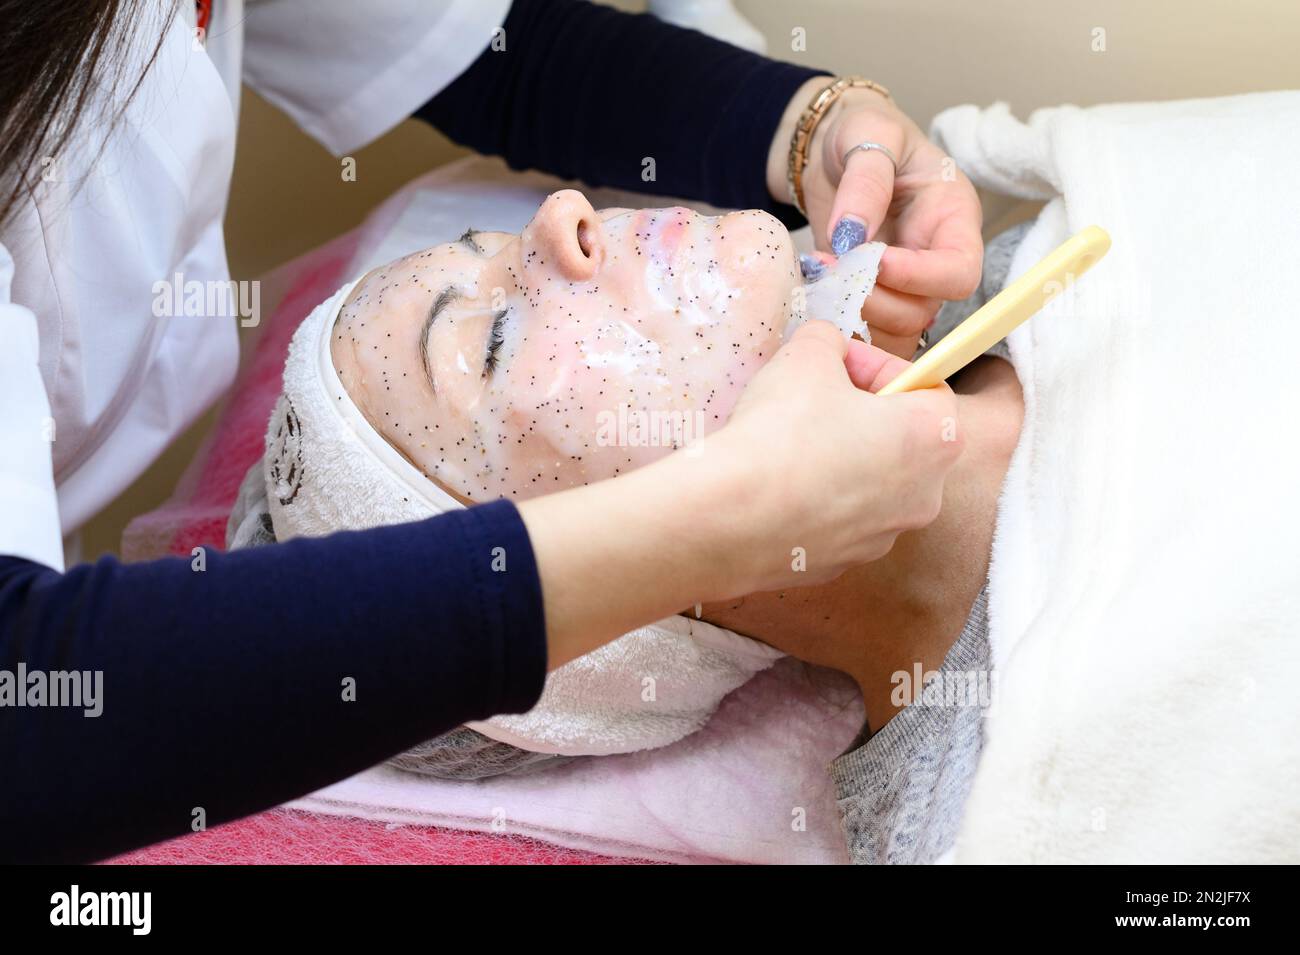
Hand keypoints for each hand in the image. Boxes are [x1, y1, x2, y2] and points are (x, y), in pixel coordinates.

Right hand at [697, 320, 963, 595]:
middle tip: (816, 400)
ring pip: (869, 483)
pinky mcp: (842, 563)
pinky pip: (836, 519)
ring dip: (840, 458)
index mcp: (932, 439)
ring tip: (790, 444)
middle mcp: (923, 495)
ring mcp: (883, 536)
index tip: (841, 364)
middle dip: (862, 414)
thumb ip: (828, 341)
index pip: (927, 386)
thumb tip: (826, 347)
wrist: (728, 518)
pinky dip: (815, 499)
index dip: (881, 367)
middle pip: (902, 439)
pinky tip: (776, 484)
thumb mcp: (805, 355)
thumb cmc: (780, 435)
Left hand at [769, 80, 983, 356]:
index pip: (959, 271)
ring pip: (895, 331)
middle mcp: (935, 258)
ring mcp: (905, 285)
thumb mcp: (869, 134)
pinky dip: (840, 327)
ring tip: (818, 276)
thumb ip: (866, 180)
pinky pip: (868, 335)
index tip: (874, 260)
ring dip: (852, 314)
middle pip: (923, 309)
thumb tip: (851, 235)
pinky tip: (814, 296)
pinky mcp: (874, 299)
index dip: (919, 277)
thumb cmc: (863, 132)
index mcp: (952, 217)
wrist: (831, 149)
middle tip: (829, 268)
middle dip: (874, 298)